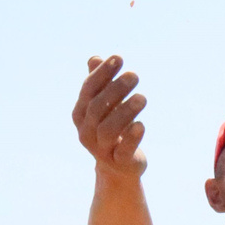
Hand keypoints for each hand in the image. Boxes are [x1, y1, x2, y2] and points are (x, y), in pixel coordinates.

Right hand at [74, 55, 147, 177]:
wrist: (119, 166)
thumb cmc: (111, 128)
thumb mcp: (106, 106)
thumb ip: (100, 83)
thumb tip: (95, 57)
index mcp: (81, 114)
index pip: (89, 90)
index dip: (102, 74)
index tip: (118, 58)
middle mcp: (86, 131)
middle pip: (97, 108)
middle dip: (115, 90)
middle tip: (135, 75)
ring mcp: (101, 149)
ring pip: (108, 129)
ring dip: (125, 112)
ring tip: (143, 97)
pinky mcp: (118, 162)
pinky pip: (123, 150)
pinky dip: (132, 137)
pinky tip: (141, 124)